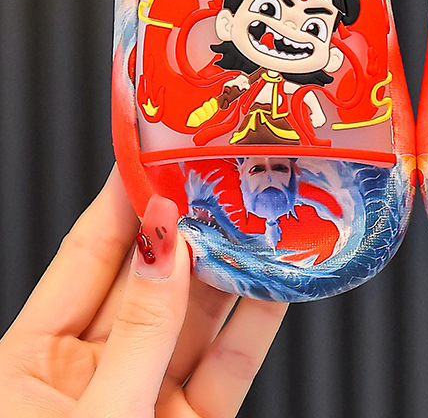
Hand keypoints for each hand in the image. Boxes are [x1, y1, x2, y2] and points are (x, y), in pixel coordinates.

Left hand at [0, 167, 286, 417]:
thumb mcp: (97, 414)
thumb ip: (142, 331)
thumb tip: (167, 247)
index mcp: (34, 362)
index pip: (87, 256)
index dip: (123, 200)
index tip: (155, 149)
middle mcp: (94, 370)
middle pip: (150, 278)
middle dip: (190, 225)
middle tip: (224, 176)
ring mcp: (146, 395)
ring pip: (196, 316)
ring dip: (232, 268)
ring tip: (262, 219)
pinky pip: (230, 364)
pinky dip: (257, 324)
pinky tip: (277, 284)